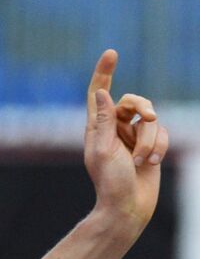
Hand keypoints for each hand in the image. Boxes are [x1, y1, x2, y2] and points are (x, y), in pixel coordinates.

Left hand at [83, 49, 168, 228]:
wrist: (129, 206)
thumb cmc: (111, 182)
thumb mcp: (104, 150)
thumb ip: (104, 121)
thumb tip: (102, 92)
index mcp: (96, 127)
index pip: (98, 93)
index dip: (104, 73)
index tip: (111, 53)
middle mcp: (114, 127)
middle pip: (133, 101)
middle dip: (143, 107)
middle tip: (150, 117)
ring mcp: (134, 135)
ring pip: (151, 120)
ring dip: (150, 140)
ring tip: (142, 160)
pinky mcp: (151, 144)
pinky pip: (162, 133)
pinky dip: (158, 147)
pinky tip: (150, 164)